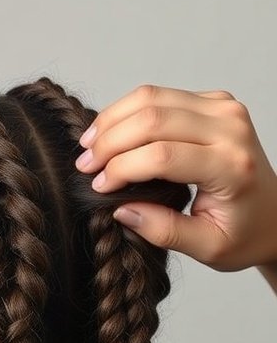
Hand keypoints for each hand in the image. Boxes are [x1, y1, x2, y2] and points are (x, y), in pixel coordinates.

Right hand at [75, 84, 276, 272]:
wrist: (275, 214)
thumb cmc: (244, 233)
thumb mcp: (208, 248)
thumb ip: (164, 231)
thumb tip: (121, 209)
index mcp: (232, 166)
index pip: (163, 155)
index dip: (121, 168)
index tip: (98, 187)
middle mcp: (231, 128)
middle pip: (153, 117)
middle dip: (110, 141)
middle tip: (84, 165)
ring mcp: (224, 108)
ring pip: (152, 97)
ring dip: (113, 120)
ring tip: (89, 146)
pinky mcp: (214, 100)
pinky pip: (161, 94)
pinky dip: (128, 111)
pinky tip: (111, 134)